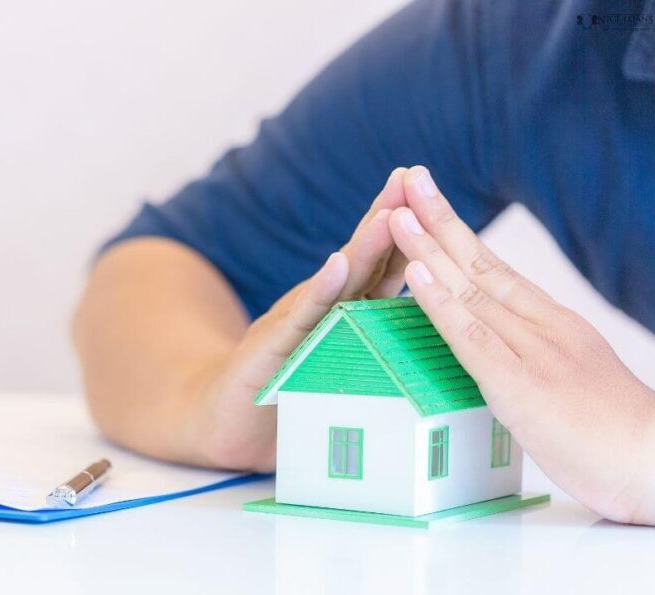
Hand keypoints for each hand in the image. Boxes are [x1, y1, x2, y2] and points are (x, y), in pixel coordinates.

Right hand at [193, 168, 410, 471]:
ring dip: (364, 246)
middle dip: (388, 217)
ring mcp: (296, 324)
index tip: (431, 193)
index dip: (408, 231)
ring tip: (388, 213)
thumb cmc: (287, 394)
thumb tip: (426, 323)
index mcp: (344, 311)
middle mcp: (322, 309)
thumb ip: (369, 336)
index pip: (383, 266)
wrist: (222, 421)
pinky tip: (337, 264)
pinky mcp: (273, 349)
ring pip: (338, 282)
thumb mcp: (335, 360)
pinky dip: (322, 290)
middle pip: (363, 259)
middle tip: (411, 177)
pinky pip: (303, 317)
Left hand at [389, 165, 654, 524]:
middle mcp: (540, 325)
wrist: (652, 459)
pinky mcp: (518, 383)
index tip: (431, 203)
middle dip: (439, 219)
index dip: (458, 235)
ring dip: (428, 249)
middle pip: (480, 263)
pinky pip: (471, 334)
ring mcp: (530, 350)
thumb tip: (495, 350)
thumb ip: (530, 356)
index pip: (495, 268)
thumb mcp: (566, 378)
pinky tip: (414, 274)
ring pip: (469, 289)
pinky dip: (439, 301)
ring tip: (396, 213)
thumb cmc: (609, 431)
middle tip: (408, 179)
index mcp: (551, 322)